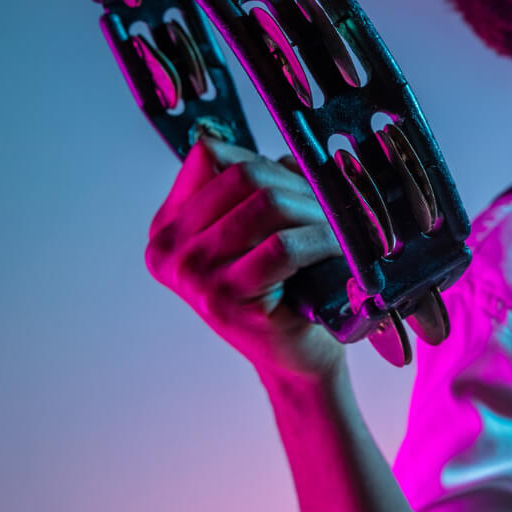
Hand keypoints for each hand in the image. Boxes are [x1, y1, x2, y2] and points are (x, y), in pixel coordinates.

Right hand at [144, 137, 346, 384]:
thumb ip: (263, 187)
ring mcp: (192, 276)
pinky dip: (321, 240)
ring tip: (343, 225)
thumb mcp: (261, 230)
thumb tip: (293, 154)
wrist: (295, 358)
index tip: (302, 185)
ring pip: (267, 205)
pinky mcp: (224, 299)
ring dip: (316, 210)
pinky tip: (342, 247)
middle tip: (335, 203)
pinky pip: (283, 246)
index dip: (267, 162)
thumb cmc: (285, 290)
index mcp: (168, 227)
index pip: (211, 156)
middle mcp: (168, 249)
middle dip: (299, 185)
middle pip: (244, 176)